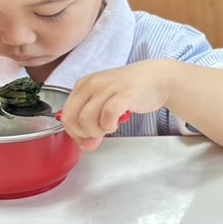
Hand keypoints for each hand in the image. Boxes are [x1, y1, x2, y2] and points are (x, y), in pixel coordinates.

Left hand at [57, 61, 174, 150]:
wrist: (156, 77)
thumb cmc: (129, 91)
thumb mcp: (104, 103)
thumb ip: (91, 124)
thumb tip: (86, 146)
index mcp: (83, 85)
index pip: (66, 116)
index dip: (74, 133)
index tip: (87, 138)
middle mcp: (92, 84)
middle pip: (72, 119)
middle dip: (84, 134)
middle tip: (99, 133)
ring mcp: (107, 88)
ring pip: (86, 119)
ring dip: (97, 131)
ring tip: (109, 127)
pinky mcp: (124, 94)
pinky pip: (107, 115)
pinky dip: (109, 125)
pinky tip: (116, 123)